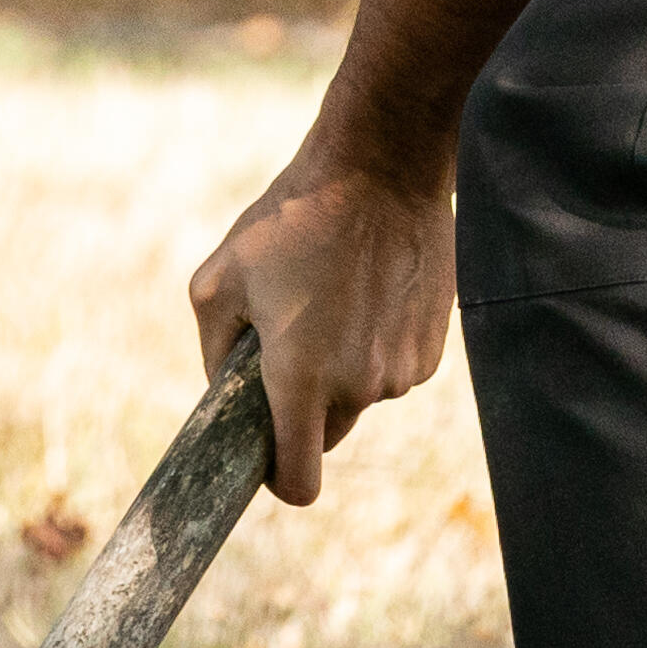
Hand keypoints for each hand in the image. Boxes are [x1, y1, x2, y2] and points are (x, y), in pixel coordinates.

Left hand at [185, 147, 453, 507]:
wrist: (381, 168)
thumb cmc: (291, 221)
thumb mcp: (219, 280)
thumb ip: (214, 351)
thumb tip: (224, 390)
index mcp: (301, 378)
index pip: (298, 480)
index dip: (279, 479)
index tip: (268, 456)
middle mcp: (359, 386)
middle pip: (328, 432)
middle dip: (305, 405)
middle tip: (291, 342)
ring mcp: (403, 368)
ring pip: (363, 394)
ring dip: (344, 367)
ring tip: (331, 297)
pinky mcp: (432, 345)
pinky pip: (394, 366)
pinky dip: (377, 343)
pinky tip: (366, 289)